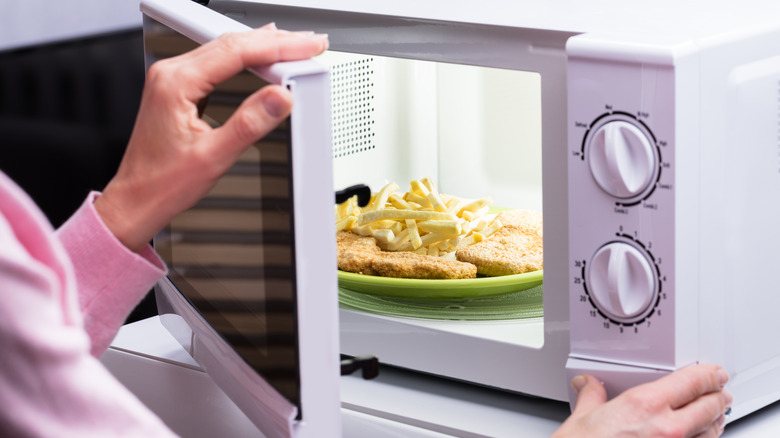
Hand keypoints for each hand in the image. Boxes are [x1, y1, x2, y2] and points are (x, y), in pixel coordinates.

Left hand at [95, 24, 328, 251]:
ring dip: (262, 46)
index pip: (237, 51)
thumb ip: (249, 124)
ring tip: (294, 46)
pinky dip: (245, 57)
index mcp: (176, 83)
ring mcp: (172, 78)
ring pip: (224, 48)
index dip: (278, 46)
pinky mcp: (177, 87)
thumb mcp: (214, 157)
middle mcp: (171, 74)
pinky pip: (216, 61)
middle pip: (231, 42)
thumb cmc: (162, 183)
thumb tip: (279, 98)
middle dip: (276, 41)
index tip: (306, 47)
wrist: (136, 200)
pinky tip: (261, 58)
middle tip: (309, 43)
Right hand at [552, 364, 731, 437]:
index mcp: (644, 405)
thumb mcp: (581, 418)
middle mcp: (667, 429)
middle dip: (717, 397)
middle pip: (710, 406)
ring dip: (715, 422)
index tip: (714, 373)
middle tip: (718, 392)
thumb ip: (592, 397)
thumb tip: (588, 385)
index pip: (693, 381)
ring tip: (713, 416)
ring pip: (712, 433)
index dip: (710, 375)